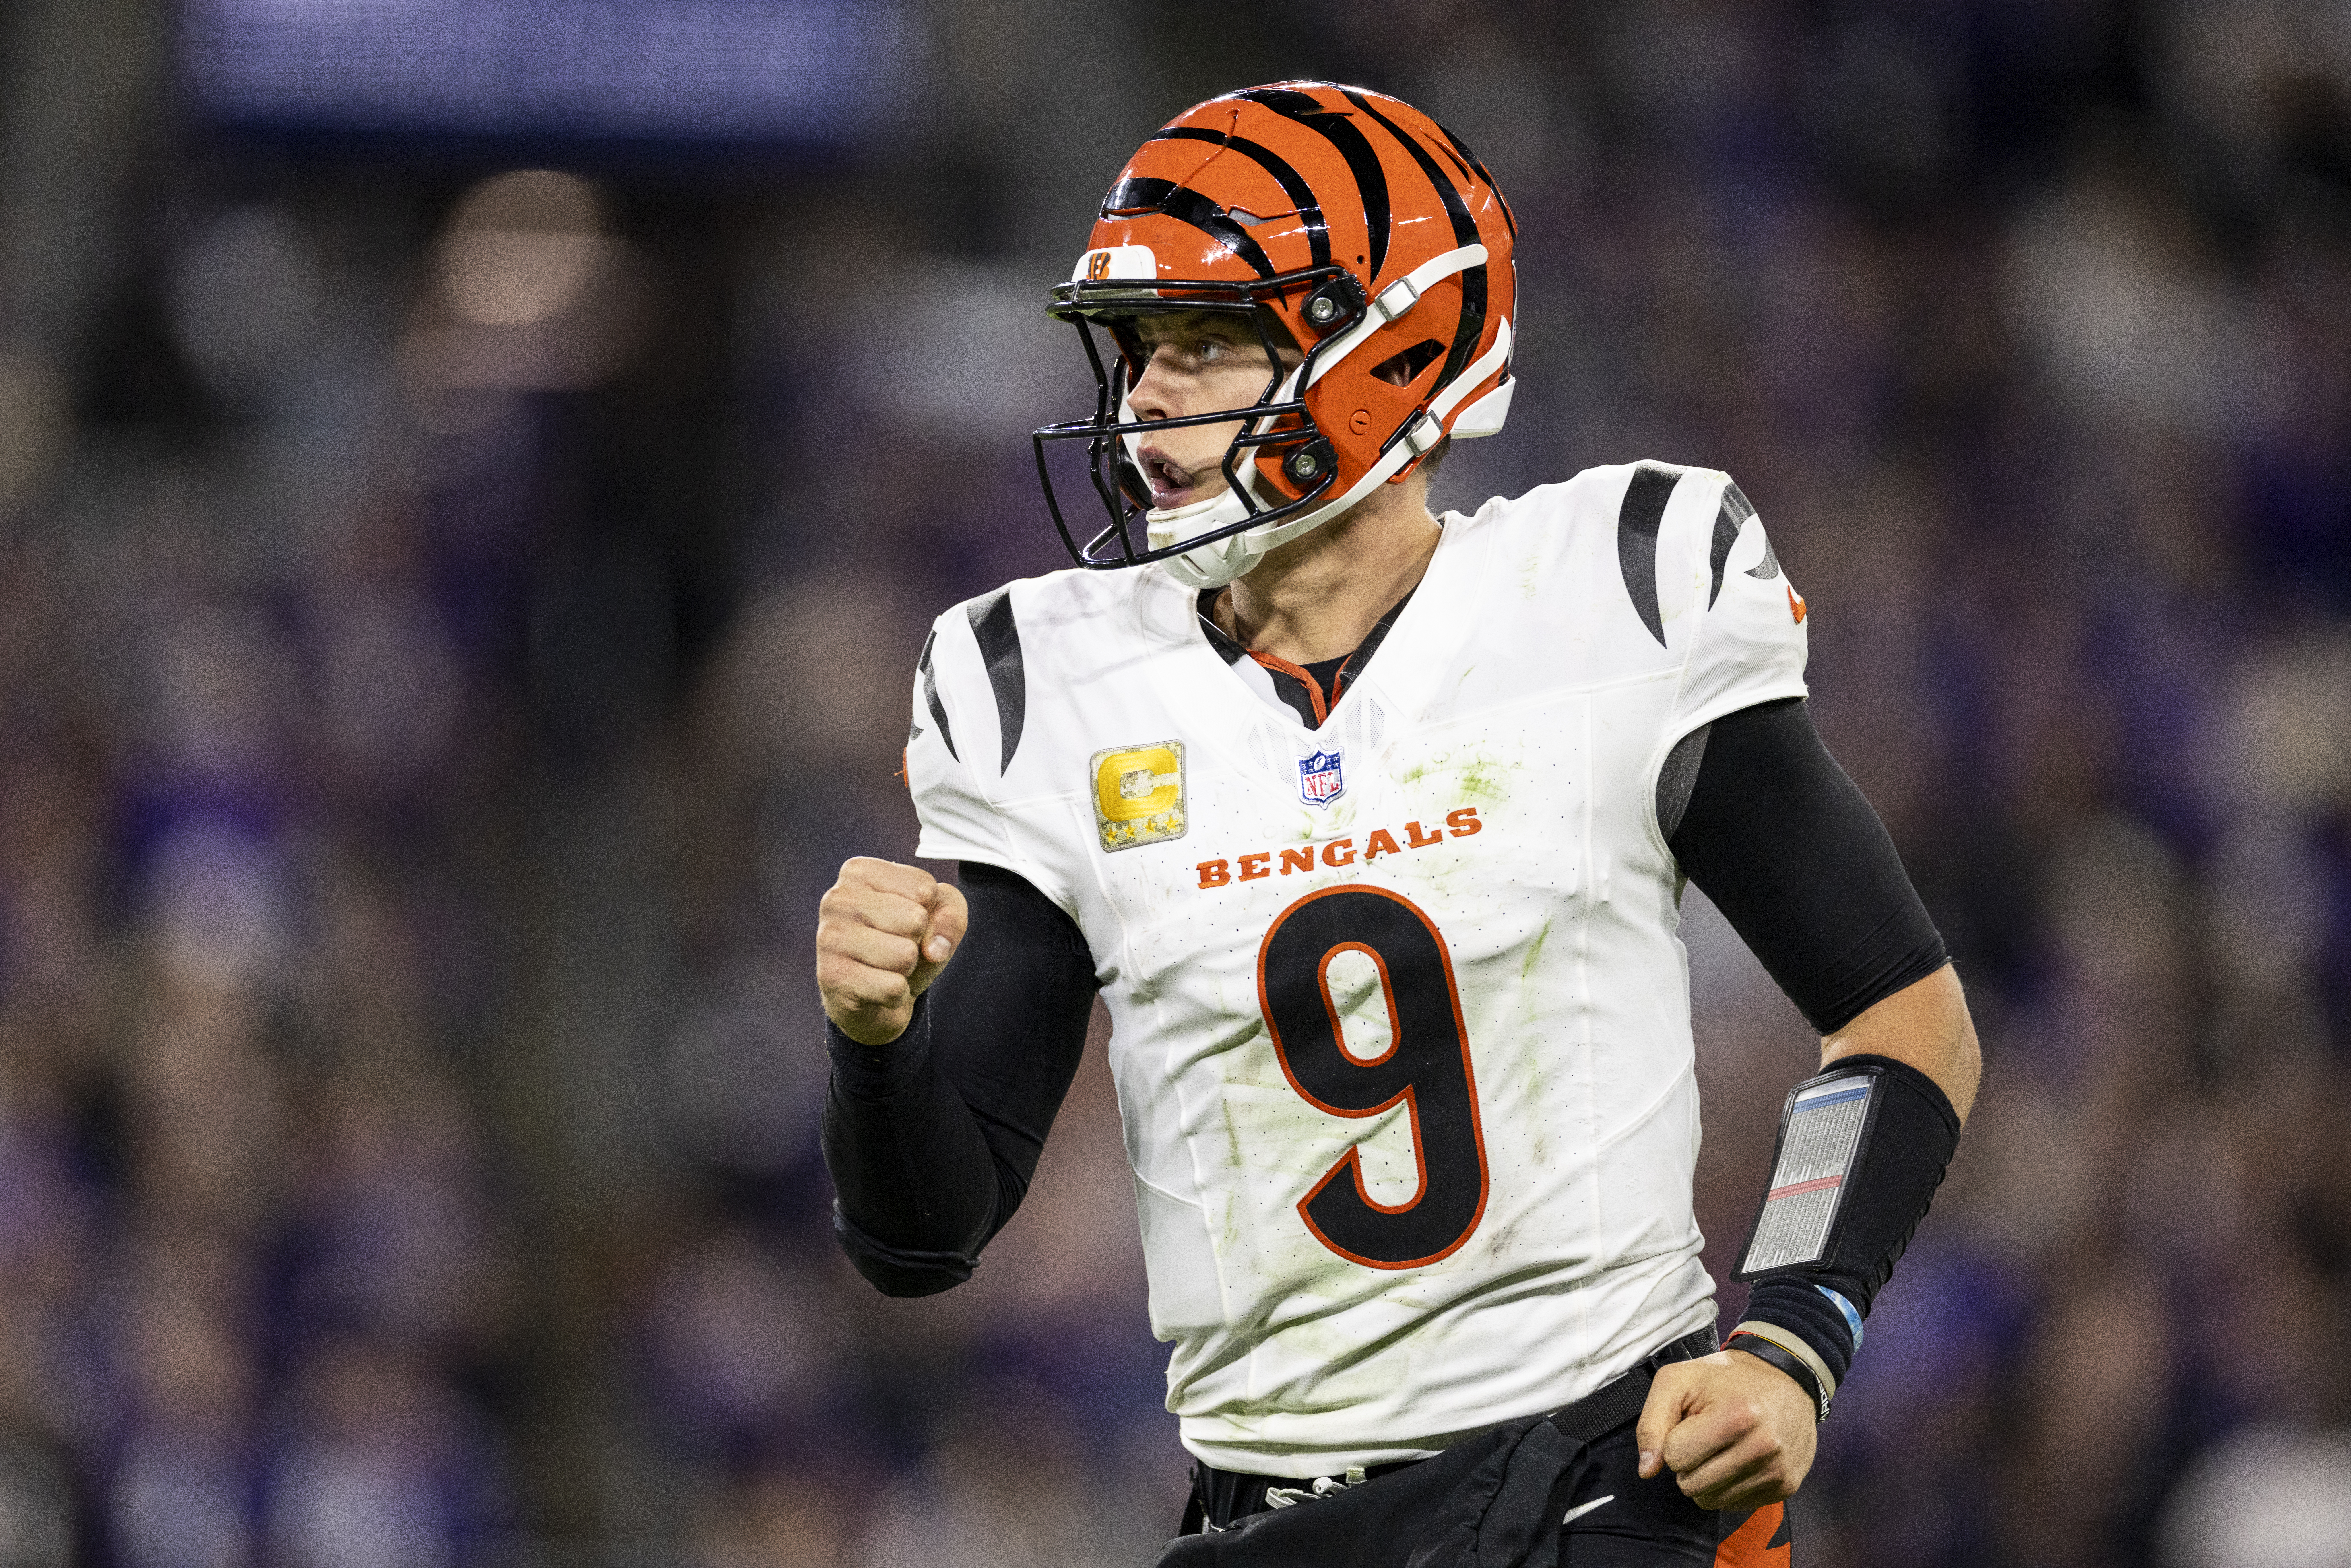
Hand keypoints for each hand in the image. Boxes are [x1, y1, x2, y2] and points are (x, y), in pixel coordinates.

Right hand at [816, 858, 968, 1045]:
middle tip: (895, 946)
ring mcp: (829, 937)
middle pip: (915, 919)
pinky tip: (877, 987)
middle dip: (917, 941)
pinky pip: (893, 987)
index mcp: (859, 872)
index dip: (929, 912)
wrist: (873, 996)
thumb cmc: (903, 943)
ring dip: (906, 969)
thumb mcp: (938, 917)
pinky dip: (896, 994)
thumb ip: (951, 915)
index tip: (905, 920)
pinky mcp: (832, 977)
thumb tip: (935, 948)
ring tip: (887, 966)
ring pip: (905, 955)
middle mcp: (838, 899)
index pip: (925, 888)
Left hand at [1634, 1349, 1817, 1510]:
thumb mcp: (1678, 1381)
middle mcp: (1762, 1447)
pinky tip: (1739, 1459)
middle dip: (1688, 1462)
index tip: (1691, 1422)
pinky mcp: (1786, 1487)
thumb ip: (1652, 1423)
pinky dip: (1729, 1486)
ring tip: (1722, 1447)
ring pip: (1711, 1500)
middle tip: (1705, 1436)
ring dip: (1706, 1477)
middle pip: (1691, 1485)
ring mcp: (1777, 1471)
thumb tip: (1646, 1470)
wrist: (1785, 1378)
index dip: (1675, 1439)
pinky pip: (1734, 1505)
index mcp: (1736, 1416)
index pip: (1675, 1457)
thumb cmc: (1725, 1379)